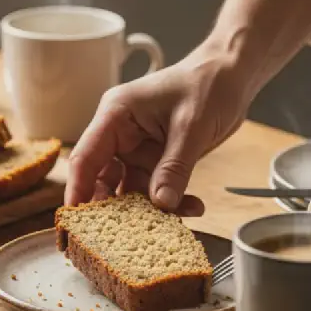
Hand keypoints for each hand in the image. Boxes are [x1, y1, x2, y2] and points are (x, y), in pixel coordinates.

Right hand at [65, 47, 249, 213]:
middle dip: (113, 209)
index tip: (77, 224)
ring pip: (130, 190)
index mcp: (115, 115)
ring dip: (149, 209)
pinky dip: (170, 202)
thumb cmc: (207, 83)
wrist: (233, 74)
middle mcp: (120, 133)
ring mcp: (137, 148)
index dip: (78, 192)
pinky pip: (155, 188)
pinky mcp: (156, 158)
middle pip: (101, 179)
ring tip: (170, 224)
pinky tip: (192, 208)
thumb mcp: (191, 127)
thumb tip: (161, 204)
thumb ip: (174, 167)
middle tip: (124, 236)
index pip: (85, 158)